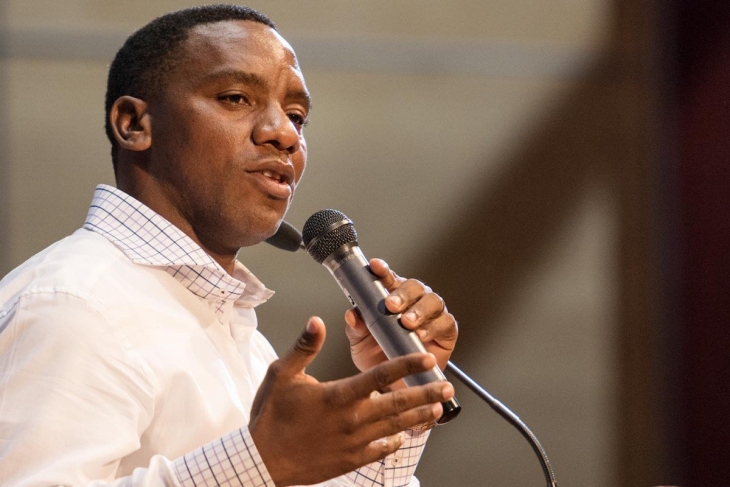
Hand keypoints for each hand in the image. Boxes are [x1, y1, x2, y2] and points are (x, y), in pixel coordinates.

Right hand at [249, 316, 454, 486]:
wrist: (263, 461)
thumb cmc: (271, 416)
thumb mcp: (281, 375)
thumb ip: (304, 347)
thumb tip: (317, 321)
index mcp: (339, 396)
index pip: (381, 376)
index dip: (407, 365)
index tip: (427, 358)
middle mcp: (352, 420)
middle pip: (398, 404)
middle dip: (426, 394)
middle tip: (447, 386)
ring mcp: (354, 443)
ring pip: (395, 426)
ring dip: (418, 416)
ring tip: (437, 408)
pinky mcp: (350, 460)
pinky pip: (381, 450)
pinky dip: (394, 440)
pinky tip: (402, 434)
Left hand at [345, 258, 457, 374]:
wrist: (393, 384)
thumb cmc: (376, 356)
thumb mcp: (360, 342)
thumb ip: (356, 327)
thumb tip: (351, 315)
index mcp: (392, 295)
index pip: (388, 278)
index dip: (383, 270)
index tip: (375, 267)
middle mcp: (414, 300)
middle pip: (414, 286)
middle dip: (402, 294)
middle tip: (391, 306)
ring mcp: (432, 313)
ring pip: (432, 300)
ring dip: (419, 310)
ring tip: (407, 323)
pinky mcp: (446, 329)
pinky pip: (445, 322)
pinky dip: (433, 327)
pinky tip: (421, 336)